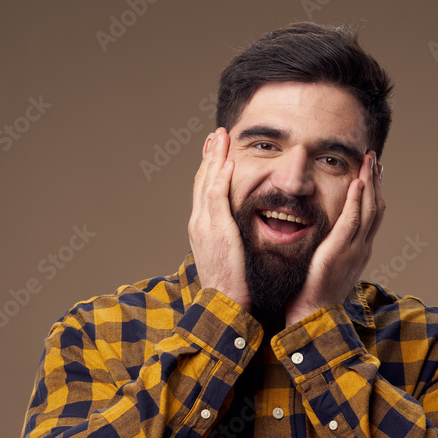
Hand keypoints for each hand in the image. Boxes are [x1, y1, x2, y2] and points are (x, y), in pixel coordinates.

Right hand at [187, 127, 250, 311]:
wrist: (222, 303)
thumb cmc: (229, 284)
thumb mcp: (226, 255)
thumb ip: (229, 237)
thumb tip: (238, 229)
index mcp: (201, 228)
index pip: (203, 191)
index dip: (208, 169)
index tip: (214, 151)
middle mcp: (199, 223)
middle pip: (201, 181)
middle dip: (208, 156)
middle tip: (214, 135)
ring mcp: (205, 225)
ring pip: (207, 183)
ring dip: (214, 157)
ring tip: (220, 137)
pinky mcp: (217, 230)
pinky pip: (217, 197)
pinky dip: (221, 178)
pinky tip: (228, 162)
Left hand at [284, 151, 384, 326]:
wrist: (315, 315)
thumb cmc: (315, 294)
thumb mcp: (328, 267)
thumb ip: (331, 250)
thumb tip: (327, 240)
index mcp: (359, 250)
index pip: (371, 215)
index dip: (373, 191)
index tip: (372, 173)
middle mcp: (362, 247)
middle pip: (375, 206)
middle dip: (376, 180)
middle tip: (373, 157)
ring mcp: (354, 249)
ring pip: (368, 209)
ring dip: (370, 182)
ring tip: (368, 160)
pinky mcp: (340, 251)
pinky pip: (352, 220)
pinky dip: (357, 200)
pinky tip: (357, 183)